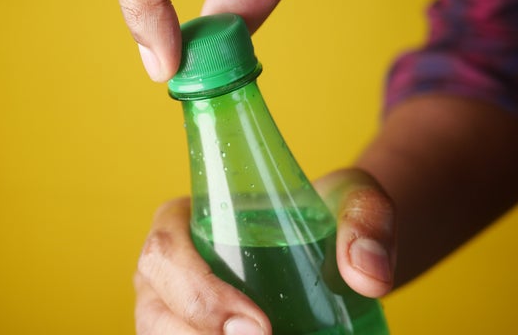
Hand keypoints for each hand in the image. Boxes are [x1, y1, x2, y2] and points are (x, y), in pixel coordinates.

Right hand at [133, 169, 395, 334]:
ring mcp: (172, 308)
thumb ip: (366, 221)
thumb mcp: (353, 200)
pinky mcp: (192, 331)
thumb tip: (366, 274)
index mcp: (183, 219)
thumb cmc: (328, 213)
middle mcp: (167, 268)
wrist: (333, 251)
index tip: (260, 325)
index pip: (165, 251)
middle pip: (155, 310)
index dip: (198, 293)